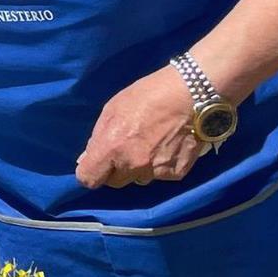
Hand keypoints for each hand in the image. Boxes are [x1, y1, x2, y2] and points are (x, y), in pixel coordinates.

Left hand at [74, 66, 204, 188]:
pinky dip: (161, 165)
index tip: (95, 166)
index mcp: (112, 148)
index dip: (90, 173)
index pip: (89, 178)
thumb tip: (88, 158)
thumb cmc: (147, 96)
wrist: (189, 95)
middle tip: (126, 149)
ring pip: (139, 178)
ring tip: (149, 143)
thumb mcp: (112, 110)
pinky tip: (167, 145)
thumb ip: (99, 138)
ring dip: (139, 167)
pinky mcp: (176, 173)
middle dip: (116, 169)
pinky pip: (160, 175)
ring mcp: (156, 172)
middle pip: (115, 181)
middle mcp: (132, 165)